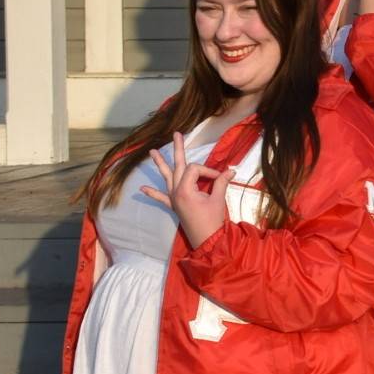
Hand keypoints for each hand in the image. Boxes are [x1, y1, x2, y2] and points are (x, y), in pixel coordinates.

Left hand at [141, 131, 230, 246]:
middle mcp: (176, 192)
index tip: (220, 177)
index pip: (195, 169)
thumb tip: (230, 170)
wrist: (207, 240)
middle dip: (178, 149)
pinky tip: (143, 189)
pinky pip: (161, 198)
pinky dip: (153, 193)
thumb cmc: (213, 220)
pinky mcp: (174, 206)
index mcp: (185, 189)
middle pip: (178, 166)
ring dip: (160, 164)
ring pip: (166, 177)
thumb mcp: (218, 200)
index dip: (209, 170)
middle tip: (177, 134)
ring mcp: (174, 199)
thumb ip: (221, 183)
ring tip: (152, 151)